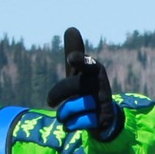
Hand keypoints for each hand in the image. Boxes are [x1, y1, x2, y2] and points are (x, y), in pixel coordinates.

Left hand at [46, 26, 123, 142]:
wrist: (104, 119)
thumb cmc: (87, 91)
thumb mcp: (79, 74)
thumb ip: (74, 54)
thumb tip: (71, 28)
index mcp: (95, 71)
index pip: (87, 64)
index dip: (79, 61)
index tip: (71, 59)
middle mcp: (102, 85)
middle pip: (74, 86)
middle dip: (57, 94)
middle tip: (50, 102)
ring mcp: (104, 103)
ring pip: (75, 106)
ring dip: (64, 114)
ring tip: (65, 116)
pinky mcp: (104, 120)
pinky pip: (80, 122)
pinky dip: (71, 125)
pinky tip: (72, 125)